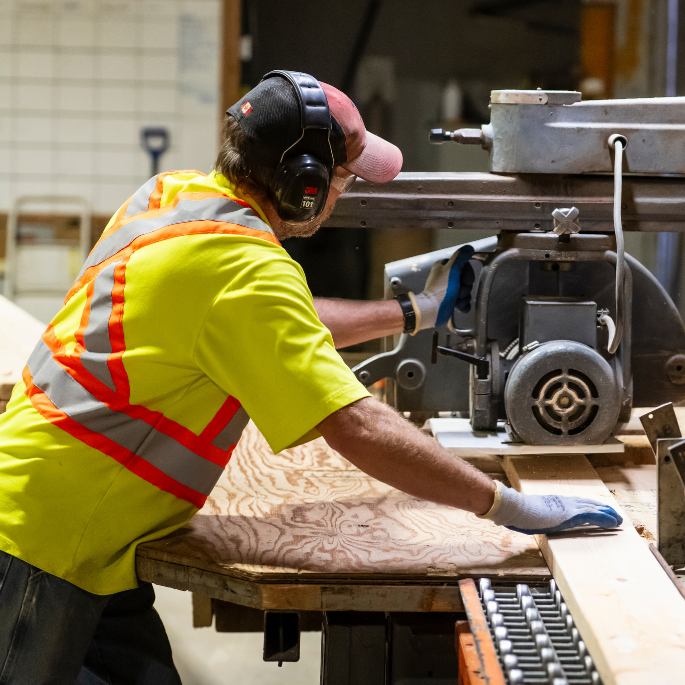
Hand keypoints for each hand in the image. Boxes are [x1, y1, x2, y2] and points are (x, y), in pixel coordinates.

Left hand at [409, 245, 474, 331]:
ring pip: (465, 291)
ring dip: (464, 297)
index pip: (464, 266)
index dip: (468, 274)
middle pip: (465, 279)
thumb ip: (460, 257)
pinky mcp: (449, 301)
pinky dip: (463, 305)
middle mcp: (445, 276)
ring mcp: (447, 290)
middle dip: (465, 288)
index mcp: (444, 266)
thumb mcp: (452, 269)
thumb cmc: (442, 289)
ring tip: (457, 301)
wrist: (432, 310)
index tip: (467, 281)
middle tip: (459, 292)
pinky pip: (463, 301)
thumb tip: (469, 248)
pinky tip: (459, 307)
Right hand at [481, 482, 622, 534]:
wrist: (516, 507)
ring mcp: (568, 507)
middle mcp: (564, 502)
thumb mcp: (528, 515)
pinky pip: (593, 517)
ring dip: (608, 514)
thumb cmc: (517, 512)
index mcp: (554, 502)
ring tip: (618, 519)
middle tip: (614, 514)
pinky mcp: (572, 515)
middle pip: (588, 503)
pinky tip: (614, 523)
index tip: (597, 509)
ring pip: (594, 509)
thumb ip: (533, 517)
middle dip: (602, 509)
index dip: (588, 506)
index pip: (576, 503)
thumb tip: (526, 522)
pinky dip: (605, 519)